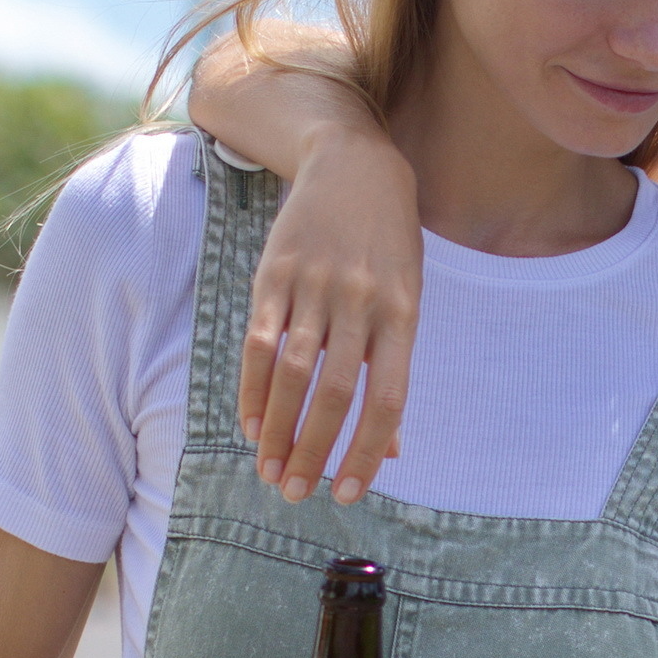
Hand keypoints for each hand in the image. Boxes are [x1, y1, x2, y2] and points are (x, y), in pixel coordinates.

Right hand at [239, 138, 420, 503]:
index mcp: (402, 314)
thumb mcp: (407, 300)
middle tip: (295, 493)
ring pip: (291, 372)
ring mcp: (314, 285)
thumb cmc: (388, 245)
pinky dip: (252, 389)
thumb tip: (393, 450)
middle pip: (334, 392)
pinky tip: (250, 423)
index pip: (387, 398)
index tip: (347, 493)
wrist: (354, 164)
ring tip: (269, 470)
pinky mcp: (275, 273)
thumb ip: (393, 370)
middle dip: (313, 450)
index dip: (367, 451)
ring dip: (277, 429)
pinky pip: (258, 342)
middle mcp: (359, 301)